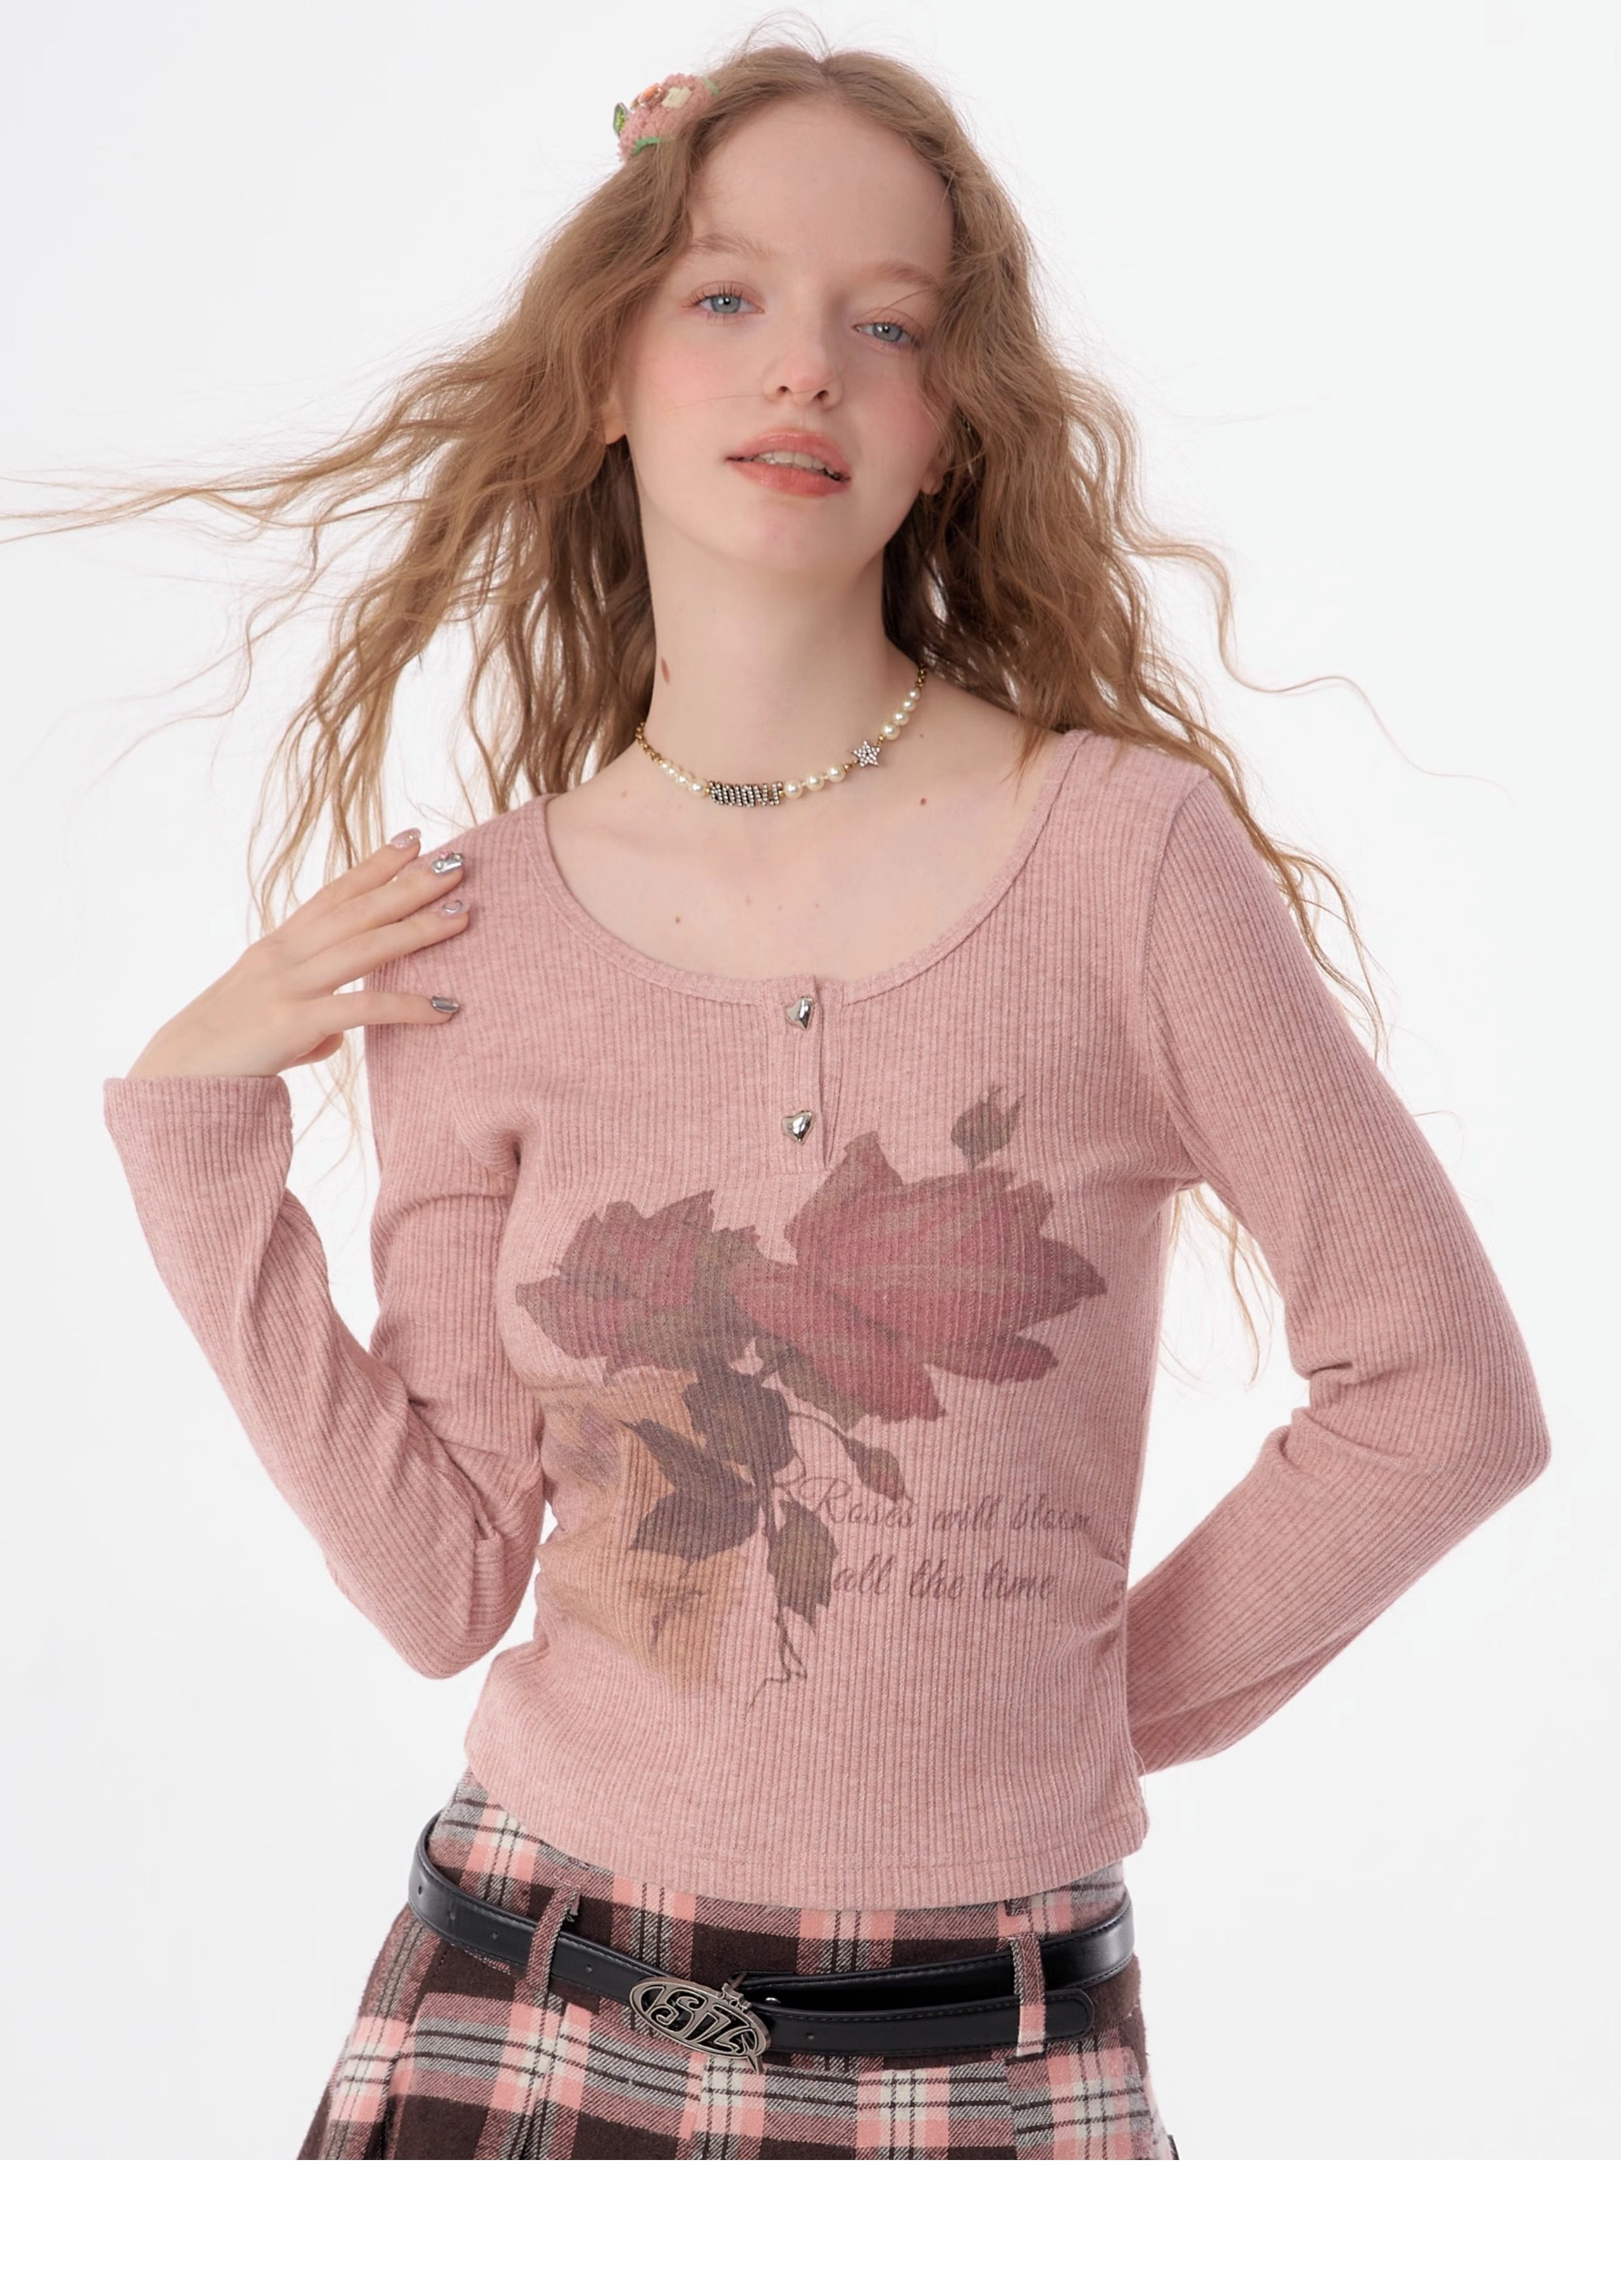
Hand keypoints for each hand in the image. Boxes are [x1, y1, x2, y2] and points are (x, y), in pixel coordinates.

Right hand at [122, 830, 469, 1078]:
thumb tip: (341, 1032)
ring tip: (464, 914)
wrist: (177, 1082)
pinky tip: (447, 1008)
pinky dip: (408, 1006)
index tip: (413, 839)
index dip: (374, 865)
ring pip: (364, 948)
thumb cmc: (227, 1052)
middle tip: (458, 863)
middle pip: (356, 910)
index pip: (333, 895)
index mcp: (278, 947)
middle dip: (409, 884)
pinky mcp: (292, 1024)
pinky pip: (361, 1009)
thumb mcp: (272, 1021)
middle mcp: (283, 957)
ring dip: (417, 928)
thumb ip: (310, 1016)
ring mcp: (287, 987)